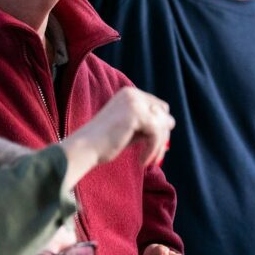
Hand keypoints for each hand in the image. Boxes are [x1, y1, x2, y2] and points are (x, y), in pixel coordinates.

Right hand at [60, 87, 174, 188]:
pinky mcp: (136, 113)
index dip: (160, 128)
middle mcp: (132, 93)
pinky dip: (152, 150)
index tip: (155, 148)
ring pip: (163, 125)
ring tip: (148, 160)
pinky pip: (157, 134)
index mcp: (129, 94)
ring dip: (158, 146)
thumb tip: (172, 122)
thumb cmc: (103, 143)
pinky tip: (142, 161)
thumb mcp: (130, 129)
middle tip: (155, 157)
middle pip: (164, 115)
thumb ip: (147, 124)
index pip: (159, 108)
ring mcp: (134, 101)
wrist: (83, 150)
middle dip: (162, 137)